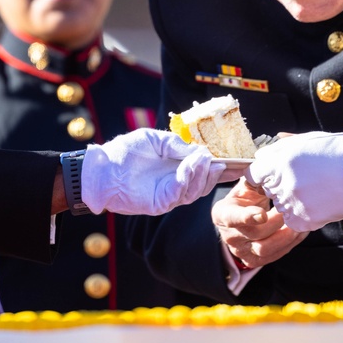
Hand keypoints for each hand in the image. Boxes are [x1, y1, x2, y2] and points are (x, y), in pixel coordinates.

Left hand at [82, 129, 225, 215]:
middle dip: (218, 172)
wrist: (102, 168)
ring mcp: (169, 194)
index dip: (223, 165)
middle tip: (226, 161)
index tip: (241, 160)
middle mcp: (177, 182)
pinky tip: (189, 166)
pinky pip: (180, 193)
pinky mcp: (160, 203)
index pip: (205, 168)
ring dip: (202, 173)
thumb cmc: (125, 151)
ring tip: (204, 158)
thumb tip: (201, 151)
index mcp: (178, 167)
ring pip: (196, 189)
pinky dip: (187, 179)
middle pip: (206, 182)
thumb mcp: (155, 139)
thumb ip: (177, 145)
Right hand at [211, 178, 307, 266]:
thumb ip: (255, 180)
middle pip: (255, 233)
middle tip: (293, 210)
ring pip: (265, 249)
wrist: (242, 216)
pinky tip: (299, 232)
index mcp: (222, 214)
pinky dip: (289, 244)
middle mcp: (229, 235)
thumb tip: (269, 172)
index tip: (262, 214)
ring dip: (286, 236)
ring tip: (301, 223)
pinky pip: (273, 256)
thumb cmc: (244, 199)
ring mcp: (240, 250)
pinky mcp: (253, 260)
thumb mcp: (246, 186)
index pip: (232, 217)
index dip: (247, 217)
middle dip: (277, 222)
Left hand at [248, 133, 342, 230]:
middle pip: (268, 190)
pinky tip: (317, 202)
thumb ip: (278, 148)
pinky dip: (302, 214)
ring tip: (316, 188)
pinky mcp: (305, 220)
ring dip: (293, 200)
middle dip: (281, 185)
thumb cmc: (340, 152)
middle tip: (306, 179)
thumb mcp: (306, 141)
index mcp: (278, 162)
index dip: (264, 174)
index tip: (273, 175)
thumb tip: (262, 155)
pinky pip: (292, 221)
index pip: (254, 174)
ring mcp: (292, 203)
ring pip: (281, 206)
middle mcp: (281, 183)